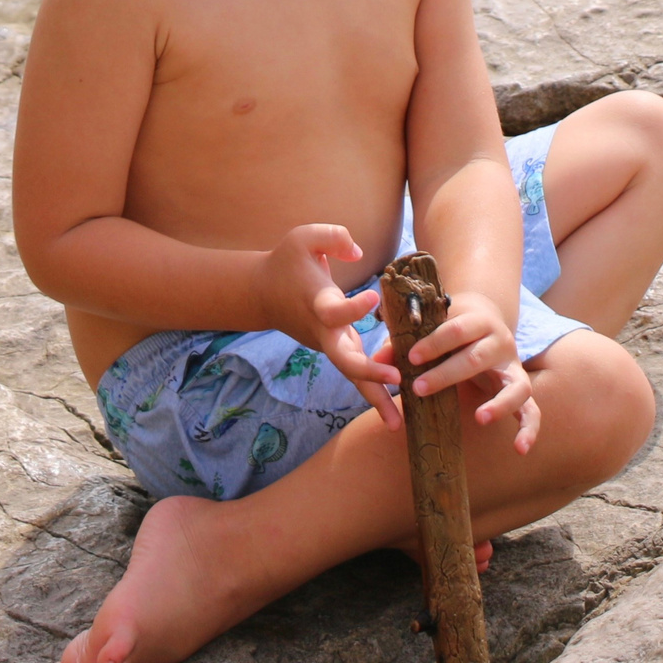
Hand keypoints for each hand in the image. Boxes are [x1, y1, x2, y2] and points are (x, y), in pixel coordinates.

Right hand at [261, 224, 403, 430]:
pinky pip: (358, 374)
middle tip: (395, 378)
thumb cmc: (288, 262)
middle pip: (344, 359)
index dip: (352, 307)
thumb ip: (333, 237)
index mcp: (317, 303)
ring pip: (352, 376)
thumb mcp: (304, 237)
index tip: (373, 297)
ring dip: (374, 398)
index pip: (334, 311)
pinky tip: (398, 414)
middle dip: (369, 371)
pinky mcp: (338, 350)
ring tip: (397, 425)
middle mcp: (324, 331)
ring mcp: (329, 345)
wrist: (264, 294)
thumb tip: (357, 251)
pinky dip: (376, 392)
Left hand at [403, 290, 540, 454]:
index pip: (456, 330)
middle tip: (419, 388)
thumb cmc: (451, 327)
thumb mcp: (432, 327)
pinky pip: (532, 411)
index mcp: (478, 321)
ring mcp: (514, 368)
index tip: (410, 358)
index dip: (433, 343)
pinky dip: (529, 429)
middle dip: (447, 374)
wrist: (487, 318)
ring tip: (480, 419)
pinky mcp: (521, 388)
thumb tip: (377, 361)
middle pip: (477, 358)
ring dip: (499, 404)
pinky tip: (519, 449)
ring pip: (516, 386)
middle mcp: (500, 342)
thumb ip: (404, 343)